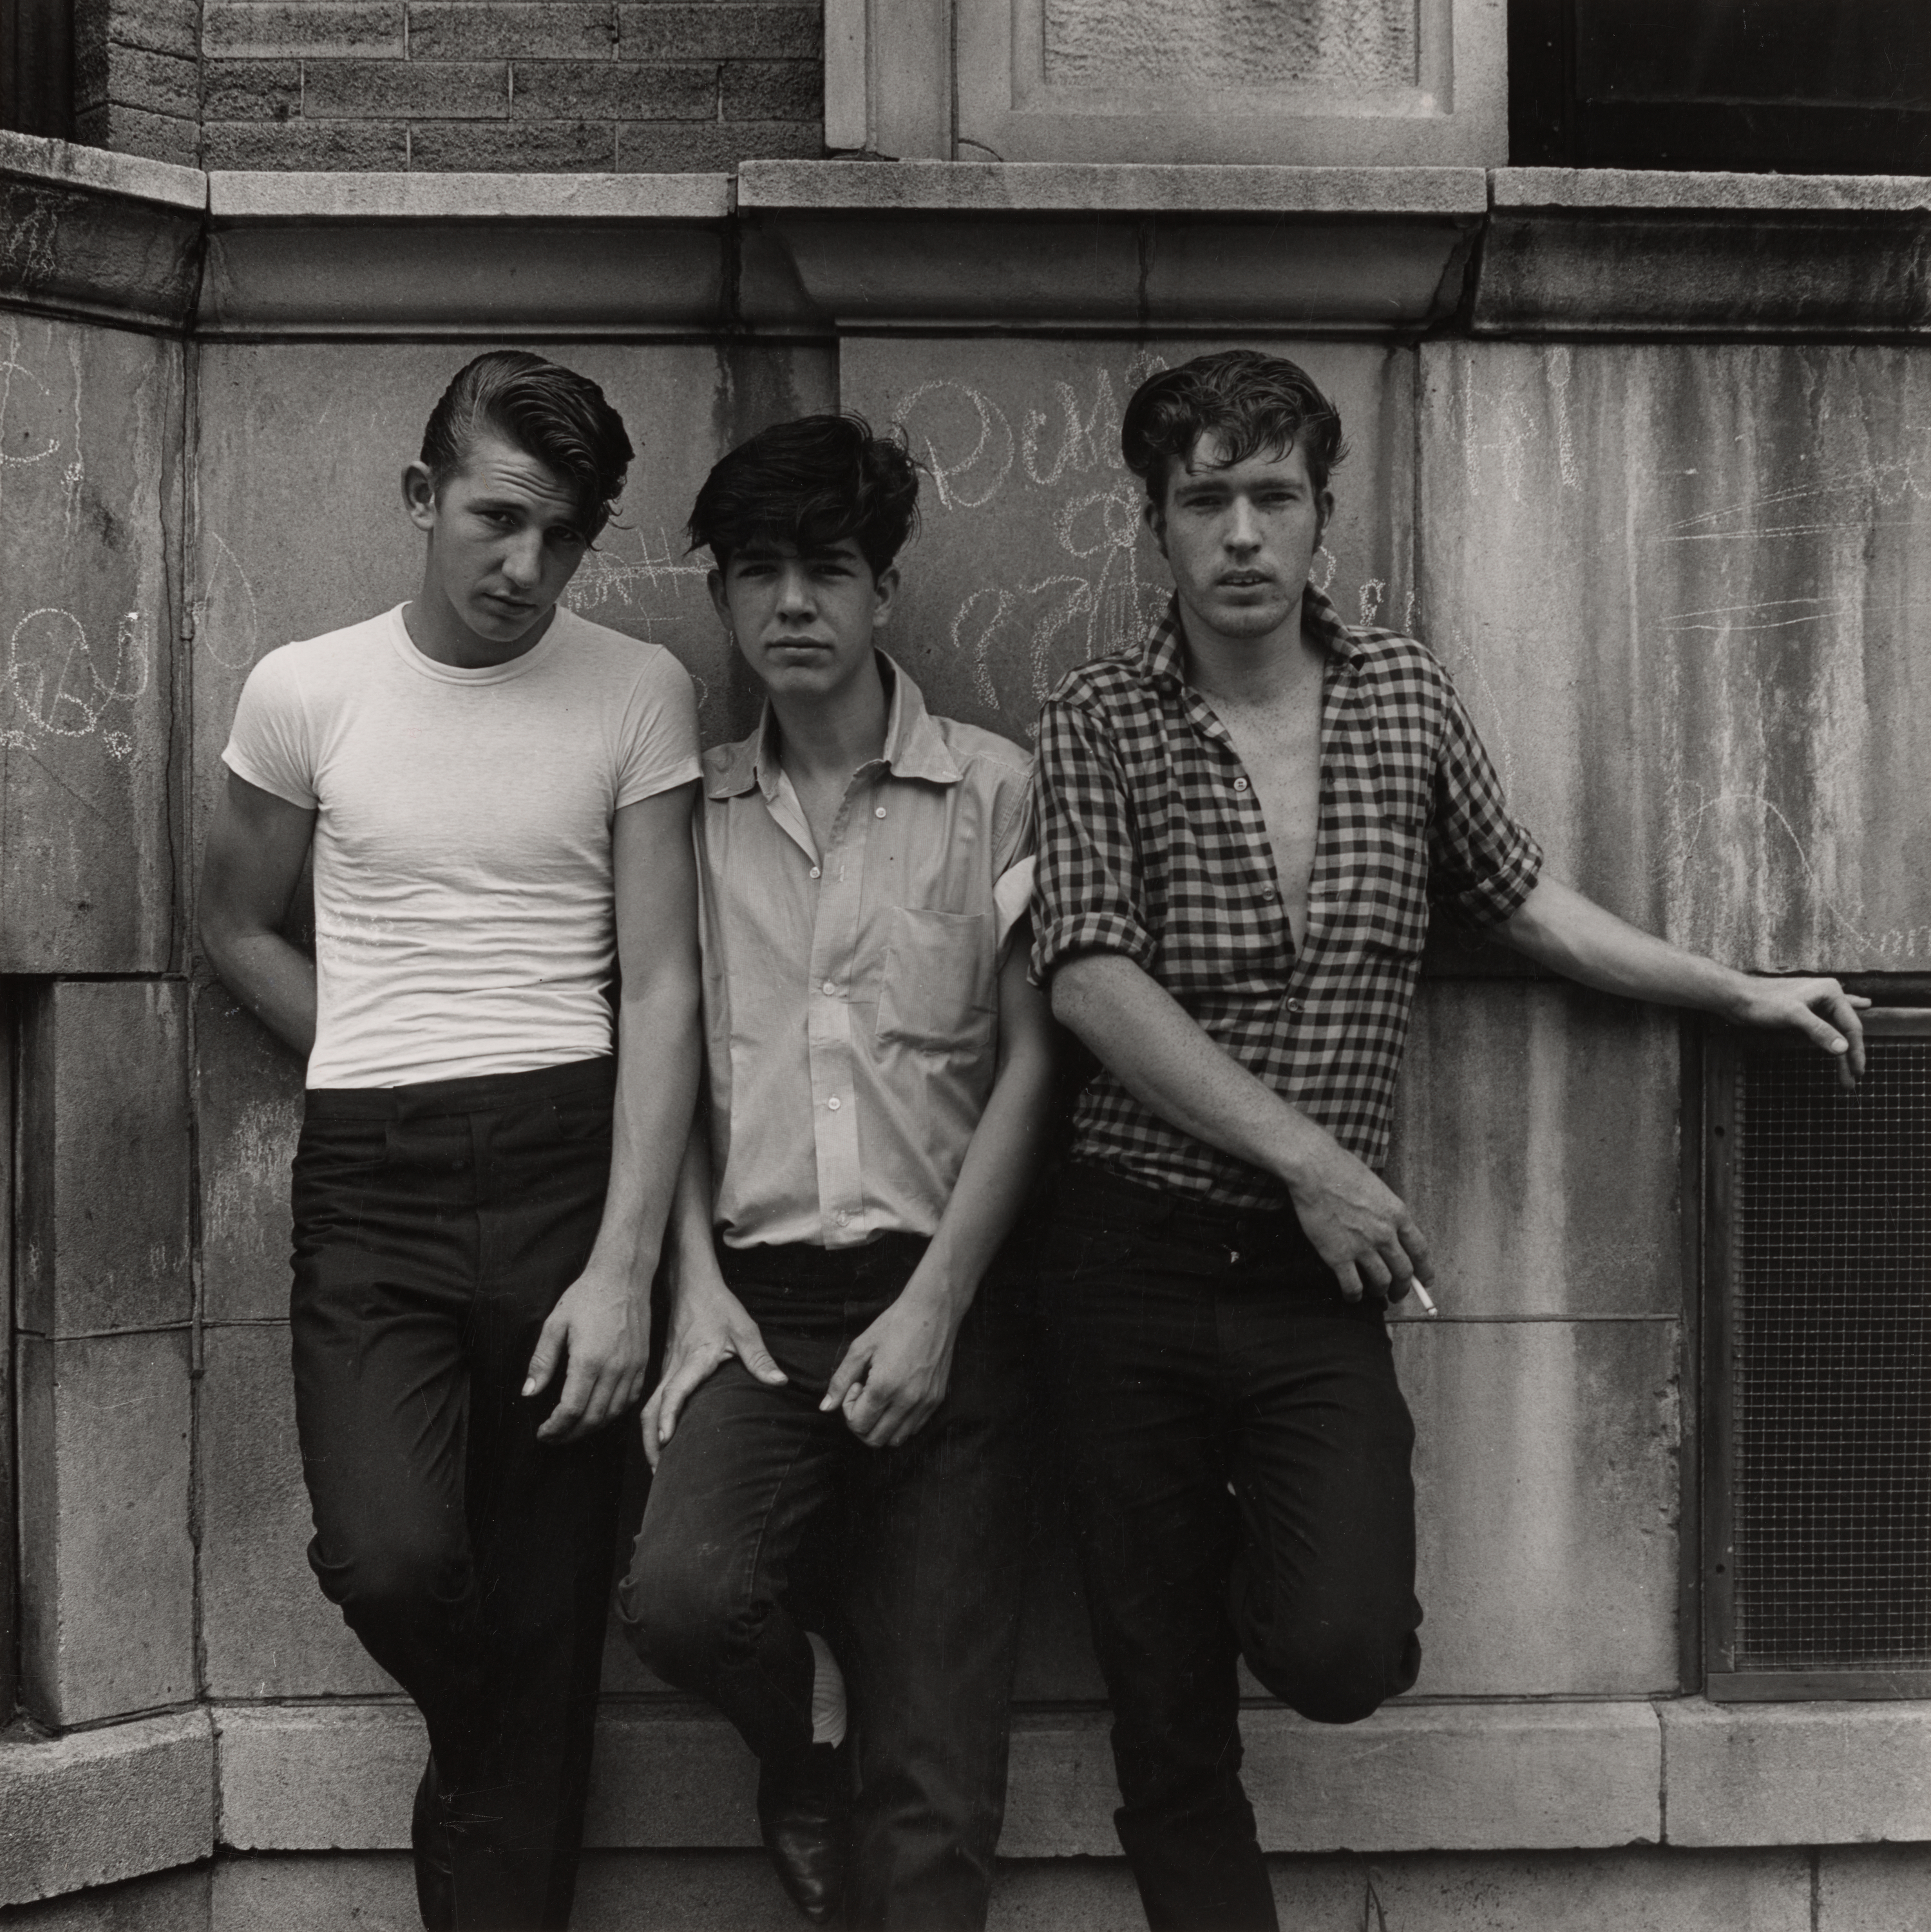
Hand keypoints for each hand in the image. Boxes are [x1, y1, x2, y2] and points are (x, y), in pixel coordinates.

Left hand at [524, 1265, 651, 1444]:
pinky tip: (599, 1413)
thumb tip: (529, 1393)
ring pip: (613, 1413)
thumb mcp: (555, 1324)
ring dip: (591, 1428)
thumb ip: (542, 1361)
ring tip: (572, 1429)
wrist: (623, 1277)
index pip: (571, 1409)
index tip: (542, 1433)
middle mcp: (614, 1368)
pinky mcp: (643, 1364)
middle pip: (593, 1418)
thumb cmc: (586, 1297)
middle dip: (570, 1434)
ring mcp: (632, 1368)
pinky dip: (613, 1414)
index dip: (555, 1428)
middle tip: (553, 1437)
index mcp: (589, 1360)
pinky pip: (630, 1400)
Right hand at [639, 1274, 784, 1469]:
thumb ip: (759, 1357)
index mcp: (693, 1360)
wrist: (692, 1285)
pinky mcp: (666, 1369)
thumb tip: (779, 1382)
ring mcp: (666, 1369)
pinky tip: (663, 1437)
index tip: (667, 1440)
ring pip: (649, 1406)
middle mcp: (674, 1368)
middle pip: (652, 1409)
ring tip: (660, 1464)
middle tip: (660, 1472)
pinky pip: (654, 1400)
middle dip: (652, 1442)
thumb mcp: (744, 1329)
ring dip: (651, 1435)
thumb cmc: (718, 1306)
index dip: (669, 1416)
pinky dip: (654, 1421)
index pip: (675, 1391)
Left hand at [821, 1286, 961, 1449]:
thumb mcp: (861, 1347)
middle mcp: (907, 1400)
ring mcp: (925, 1402)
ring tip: (881, 1397)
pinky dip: (899, 1422)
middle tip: (864, 1394)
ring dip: (881, 1425)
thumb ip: (840, 1380)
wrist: (933, 1311)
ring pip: (895, 1439)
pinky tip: (896, 1396)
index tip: (855, 1385)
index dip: (848, 1409)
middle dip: (861, 1422)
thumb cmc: (894, 1324)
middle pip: (874, 1439)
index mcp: (884, 1387)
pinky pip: (914, 1429)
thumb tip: (825, 1408)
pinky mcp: (937, 1400)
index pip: (857, 1425)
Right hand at [1283, 1131, 1433, 1305]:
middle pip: (1404, 1271)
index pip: (1420, 1250)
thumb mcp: (1377, 1188)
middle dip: (1404, 1287)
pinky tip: (1352, 1297)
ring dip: (1381, 1292)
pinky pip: (1353, 1286)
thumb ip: (1386, 1212)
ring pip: (1382, 1282)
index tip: (1425, 1280)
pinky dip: (1355, 1296)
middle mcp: (1385, 1234)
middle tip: (1399, 1294)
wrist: (1315, 1170)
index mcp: (1398, 1215)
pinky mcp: (1339, 1256)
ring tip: (1376, 1294)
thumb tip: (1387, 1228)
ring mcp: (1363, 1247)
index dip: (1424, 1270)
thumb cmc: (1342, 1170)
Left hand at [1731, 976, 1870, 1090]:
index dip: (1856, 1050)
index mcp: (1830, 992)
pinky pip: (1826, 1030)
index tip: (1858, 1072)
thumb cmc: (1763, 1002)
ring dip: (1840, 1055)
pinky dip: (1834, 1039)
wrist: (1737, 997)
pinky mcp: (1804, 1014)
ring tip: (1845, 1078)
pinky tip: (1848, 1034)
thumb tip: (1843, 1048)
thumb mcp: (1793, 1015)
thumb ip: (1819, 1030)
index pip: (1851, 1026)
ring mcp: (1816, 1005)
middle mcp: (1827, 997)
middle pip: (1844, 1032)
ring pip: (1834, 1034)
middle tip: (1853, 1081)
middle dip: (1849, 1057)